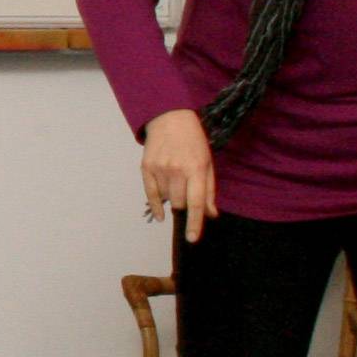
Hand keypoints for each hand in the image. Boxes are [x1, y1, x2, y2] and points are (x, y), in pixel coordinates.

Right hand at [139, 108, 217, 243]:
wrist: (169, 117)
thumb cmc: (193, 141)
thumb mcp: (207, 162)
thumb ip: (208, 190)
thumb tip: (211, 215)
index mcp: (196, 169)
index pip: (196, 203)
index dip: (195, 223)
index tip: (192, 239)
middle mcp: (177, 170)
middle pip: (179, 203)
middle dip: (184, 206)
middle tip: (186, 195)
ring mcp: (160, 169)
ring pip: (165, 199)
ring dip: (171, 200)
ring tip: (175, 185)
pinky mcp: (146, 167)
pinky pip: (150, 194)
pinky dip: (155, 206)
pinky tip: (160, 214)